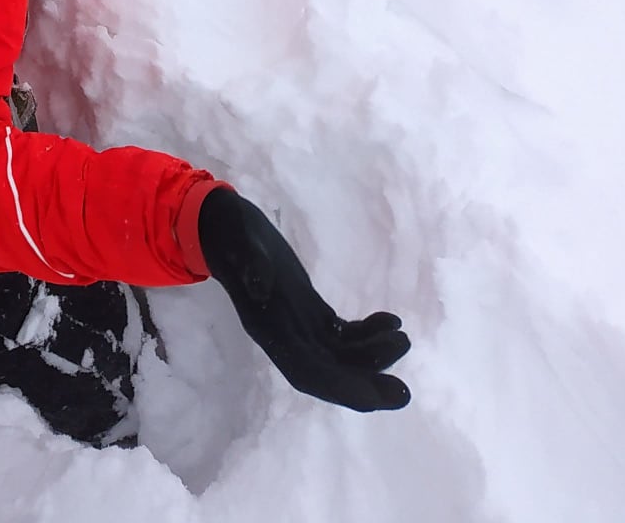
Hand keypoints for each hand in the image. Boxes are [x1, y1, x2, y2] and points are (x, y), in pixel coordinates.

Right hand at [197, 187, 411, 411]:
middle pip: (328, 374)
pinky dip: (367, 334)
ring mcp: (299, 325)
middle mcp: (285, 335)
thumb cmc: (230, 231)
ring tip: (402, 338)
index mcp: (267, 328)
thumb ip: (251, 261)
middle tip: (402, 392)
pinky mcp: (309, 311)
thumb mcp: (239, 240)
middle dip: (364, 385)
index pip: (306, 371)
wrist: (222, 225)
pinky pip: (342, 334)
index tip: (374, 398)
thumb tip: (261, 284)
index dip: (339, 387)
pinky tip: (389, 320)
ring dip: (373, 357)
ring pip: (340, 356)